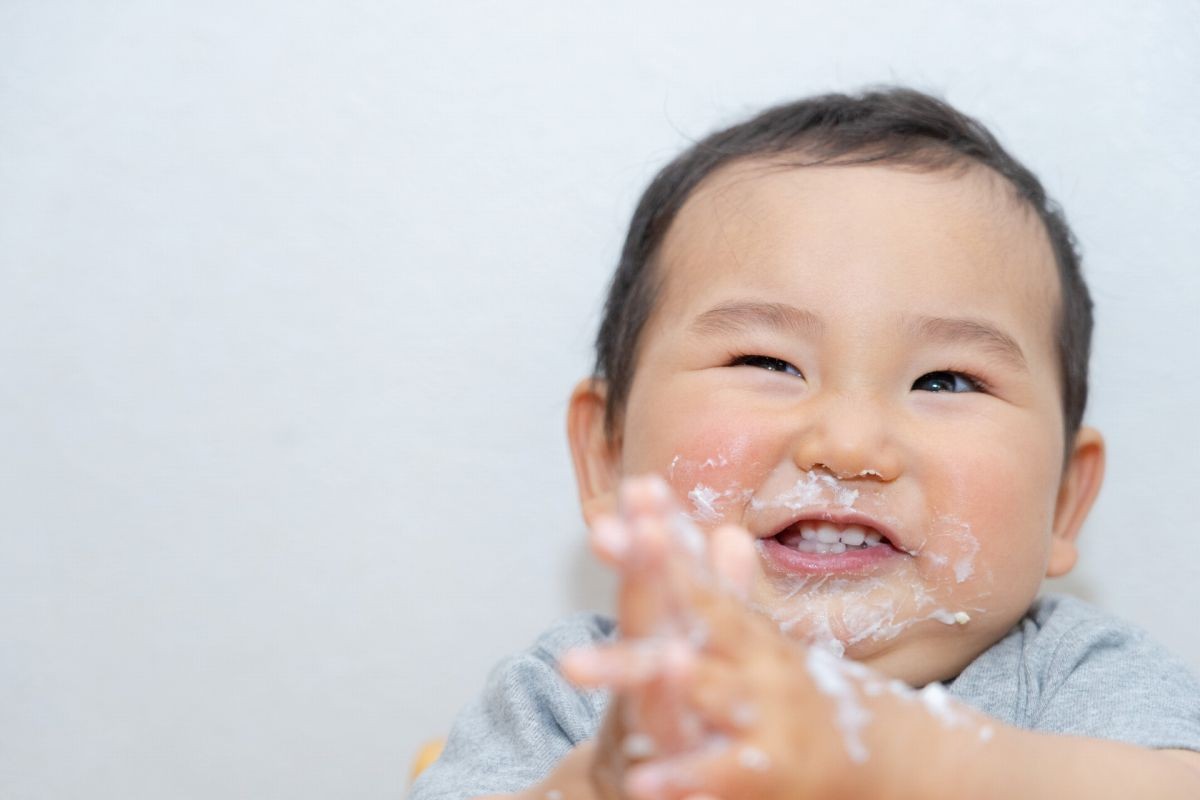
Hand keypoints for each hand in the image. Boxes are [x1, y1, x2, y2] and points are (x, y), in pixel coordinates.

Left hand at [563, 475, 990, 799]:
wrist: (885, 758)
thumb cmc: (806, 696)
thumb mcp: (765, 642)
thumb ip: (728, 590)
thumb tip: (722, 529)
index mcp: (747, 631)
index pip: (698, 570)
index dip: (663, 533)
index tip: (630, 491)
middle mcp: (757, 663)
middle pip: (696, 618)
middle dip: (649, 578)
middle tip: (596, 541)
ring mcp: (766, 713)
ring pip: (710, 691)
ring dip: (674, 678)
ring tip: (656, 657)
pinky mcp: (768, 770)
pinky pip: (721, 772)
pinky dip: (683, 777)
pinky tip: (643, 782)